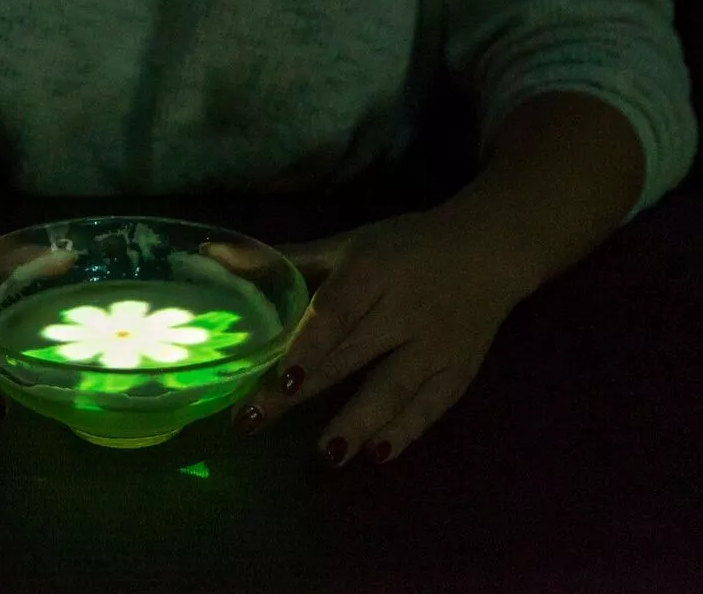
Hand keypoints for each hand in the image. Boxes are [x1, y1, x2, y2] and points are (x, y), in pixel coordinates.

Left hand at [232, 210, 540, 466]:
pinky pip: (430, 406)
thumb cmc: (404, 248)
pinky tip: (376, 455)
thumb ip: (285, 260)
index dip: (307, 345)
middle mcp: (404, 310)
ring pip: (393, 388)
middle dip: (300, 393)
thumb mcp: (348, 245)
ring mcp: (435, 345)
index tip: (276, 377)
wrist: (489, 250)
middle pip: (349, 356)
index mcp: (371, 272)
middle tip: (253, 422)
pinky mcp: (458, 371)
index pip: (335, 312)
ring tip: (325, 456)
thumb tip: (212, 254)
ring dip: (358, 423)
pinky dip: (405, 431)